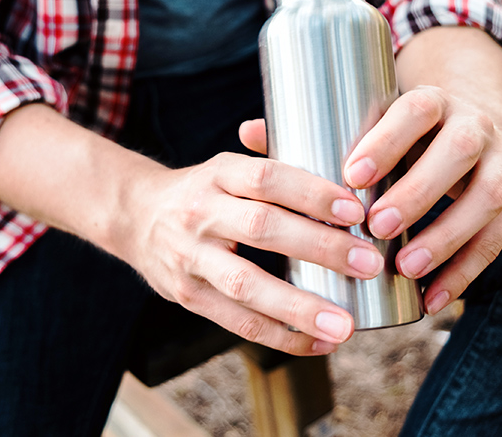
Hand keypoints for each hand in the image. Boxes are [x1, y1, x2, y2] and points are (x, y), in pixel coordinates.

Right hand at [119, 153, 385, 355]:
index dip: (310, 193)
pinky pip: (237, 322)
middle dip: (319, 248)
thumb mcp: (227, 165)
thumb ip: (275, 158)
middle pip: (262, 229)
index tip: (354, 210)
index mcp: (217, 174)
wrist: (134, 216)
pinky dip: (282, 337)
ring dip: (299, 307)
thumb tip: (337, 158)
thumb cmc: (202, 190)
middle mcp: (200, 213)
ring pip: (246, 286)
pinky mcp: (188, 297)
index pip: (266, 178)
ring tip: (344, 325)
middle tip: (367, 263)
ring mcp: (191, 258)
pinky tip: (320, 343)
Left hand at [239, 85, 501, 315]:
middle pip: (457, 150)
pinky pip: (499, 236)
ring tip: (406, 268)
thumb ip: (312, 128)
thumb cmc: (400, 129)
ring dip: (448, 236)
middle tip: (377, 227)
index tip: (352, 175)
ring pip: (486, 196)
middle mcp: (474, 123)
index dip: (387, 140)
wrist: (471, 117)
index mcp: (432, 99)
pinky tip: (435, 298)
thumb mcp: (368, 119)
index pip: (415, 109)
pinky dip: (468, 270)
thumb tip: (249, 132)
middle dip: (419, 191)